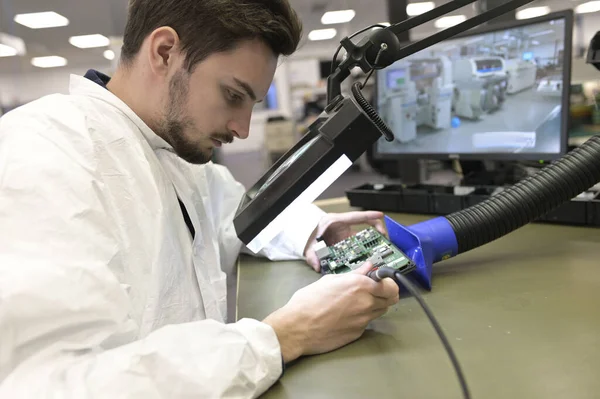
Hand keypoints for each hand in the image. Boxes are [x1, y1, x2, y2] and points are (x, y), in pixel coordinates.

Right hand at [263, 261, 398, 363]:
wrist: (298, 328)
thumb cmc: (309, 301)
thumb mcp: (330, 280)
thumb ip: (354, 274)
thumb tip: (368, 266)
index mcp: (360, 285)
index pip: (391, 286)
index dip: (389, 283)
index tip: (382, 282)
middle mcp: (366, 302)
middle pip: (391, 299)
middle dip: (384, 294)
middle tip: (373, 292)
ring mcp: (364, 320)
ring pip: (381, 311)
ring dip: (375, 306)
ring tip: (357, 303)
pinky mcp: (358, 333)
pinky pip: (367, 323)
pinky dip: (362, 318)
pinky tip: (346, 316)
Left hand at [304, 211, 386, 271]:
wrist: (304, 234)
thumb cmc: (309, 234)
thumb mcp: (309, 244)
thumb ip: (312, 255)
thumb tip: (317, 266)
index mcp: (336, 221)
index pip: (356, 216)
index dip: (369, 215)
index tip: (381, 215)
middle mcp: (343, 226)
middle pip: (365, 226)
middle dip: (377, 232)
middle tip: (385, 241)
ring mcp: (345, 233)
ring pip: (363, 236)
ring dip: (372, 243)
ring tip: (380, 252)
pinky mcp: (346, 240)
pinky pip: (358, 244)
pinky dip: (364, 250)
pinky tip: (368, 258)